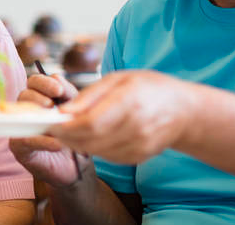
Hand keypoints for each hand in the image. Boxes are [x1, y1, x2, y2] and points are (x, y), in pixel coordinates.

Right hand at [9, 73, 83, 186]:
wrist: (74, 168)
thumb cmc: (74, 137)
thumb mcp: (76, 113)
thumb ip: (70, 97)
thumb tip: (59, 83)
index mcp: (40, 97)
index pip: (36, 81)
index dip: (46, 83)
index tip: (60, 90)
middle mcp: (27, 110)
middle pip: (25, 92)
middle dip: (39, 95)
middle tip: (52, 104)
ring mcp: (20, 127)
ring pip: (20, 112)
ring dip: (37, 114)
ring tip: (54, 122)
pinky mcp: (18, 146)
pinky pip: (25, 139)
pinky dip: (42, 140)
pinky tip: (57, 143)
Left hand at [49, 70, 199, 164]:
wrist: (184, 111)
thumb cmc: (149, 88)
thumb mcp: (119, 79)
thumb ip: (89, 95)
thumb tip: (63, 111)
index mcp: (130, 101)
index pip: (90, 122)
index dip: (66, 126)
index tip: (50, 122)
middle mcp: (136, 126)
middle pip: (90, 139)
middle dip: (66, 136)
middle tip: (52, 128)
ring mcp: (139, 145)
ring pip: (96, 150)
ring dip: (77, 143)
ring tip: (68, 131)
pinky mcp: (139, 157)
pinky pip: (107, 156)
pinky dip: (94, 147)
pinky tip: (90, 136)